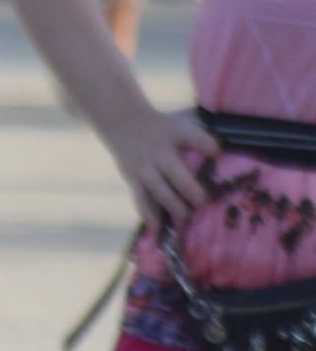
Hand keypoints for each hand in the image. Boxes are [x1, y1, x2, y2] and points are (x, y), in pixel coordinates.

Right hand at [110, 105, 219, 225]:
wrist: (122, 123)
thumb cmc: (162, 128)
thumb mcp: (180, 123)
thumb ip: (202, 137)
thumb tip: (228, 154)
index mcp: (174, 133)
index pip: (191, 137)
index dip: (204, 144)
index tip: (216, 152)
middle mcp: (158, 151)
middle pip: (174, 171)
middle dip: (189, 188)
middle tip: (202, 202)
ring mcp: (143, 166)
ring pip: (158, 188)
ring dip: (172, 204)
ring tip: (185, 216)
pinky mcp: (132, 178)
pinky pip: (140, 198)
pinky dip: (147, 213)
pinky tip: (156, 228)